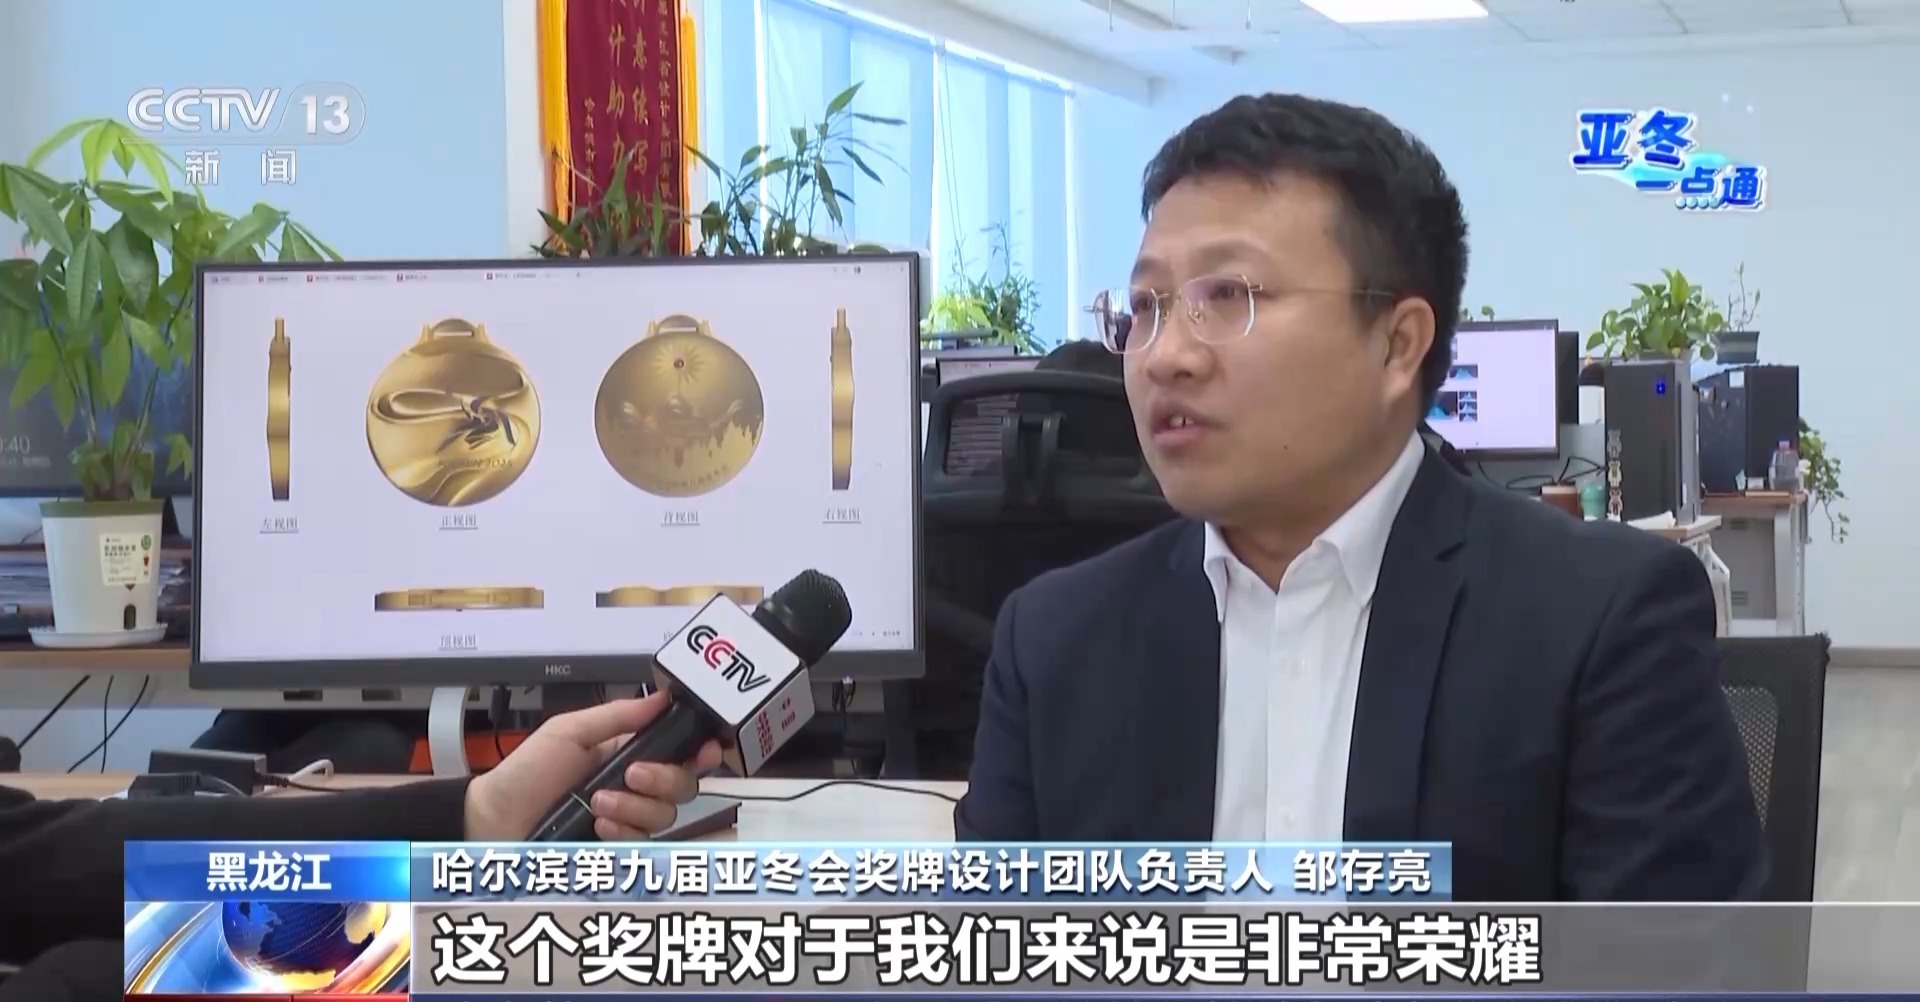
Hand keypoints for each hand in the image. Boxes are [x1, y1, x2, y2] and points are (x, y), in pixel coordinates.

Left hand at [464, 692, 723, 840]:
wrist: (494, 820)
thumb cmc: (525, 773)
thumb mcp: (569, 731)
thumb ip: (618, 716)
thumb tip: (662, 696)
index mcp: (627, 752)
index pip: (679, 751)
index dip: (700, 751)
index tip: (705, 751)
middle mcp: (634, 787)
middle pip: (683, 785)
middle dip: (663, 779)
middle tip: (632, 775)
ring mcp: (626, 819)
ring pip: (665, 815)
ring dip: (635, 807)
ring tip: (598, 804)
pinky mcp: (616, 847)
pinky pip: (642, 842)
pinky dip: (623, 830)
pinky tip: (598, 825)